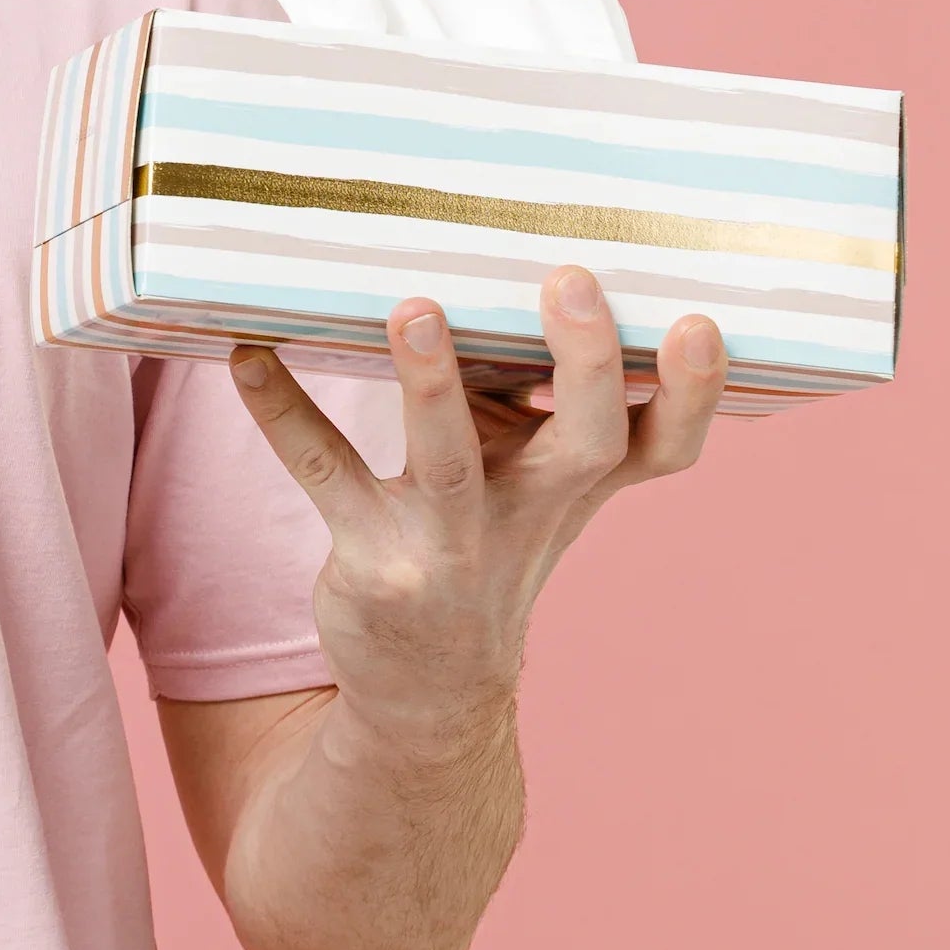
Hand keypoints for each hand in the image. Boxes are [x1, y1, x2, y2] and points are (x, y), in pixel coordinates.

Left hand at [224, 268, 716, 756]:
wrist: (429, 688)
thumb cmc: (489, 542)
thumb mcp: (531, 480)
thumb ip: (533, 391)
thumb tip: (496, 261)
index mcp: (580, 487)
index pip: (665, 446)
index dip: (695, 392)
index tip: (702, 323)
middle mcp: (531, 516)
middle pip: (584, 444)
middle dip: (584, 364)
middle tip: (570, 280)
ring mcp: (450, 544)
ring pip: (448, 462)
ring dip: (431, 385)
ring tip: (413, 309)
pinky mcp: (372, 558)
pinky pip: (326, 472)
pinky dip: (285, 412)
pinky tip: (247, 358)